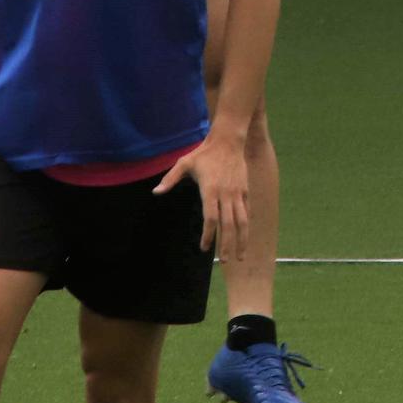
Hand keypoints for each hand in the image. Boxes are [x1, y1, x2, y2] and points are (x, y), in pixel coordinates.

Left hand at [155, 138, 248, 263]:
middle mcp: (226, 194)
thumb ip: (170, 179)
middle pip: (228, 225)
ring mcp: (237, 193)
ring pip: (242, 221)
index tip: (205, 248)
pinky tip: (244, 235)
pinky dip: (245, 224)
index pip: (211, 219)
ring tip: (241, 256)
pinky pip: (246, 211)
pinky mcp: (245, 190)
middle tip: (225, 261)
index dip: (209, 235)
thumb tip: (156, 192)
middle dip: (227, 245)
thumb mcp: (184, 163)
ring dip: (242, 240)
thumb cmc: (204, 153)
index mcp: (210, 190)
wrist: (228, 140)